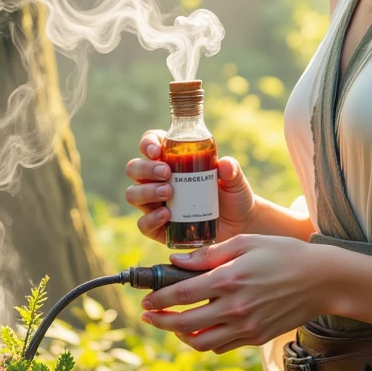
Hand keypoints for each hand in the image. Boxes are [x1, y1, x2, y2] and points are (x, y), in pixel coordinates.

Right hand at [125, 131, 255, 244]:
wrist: (239, 224)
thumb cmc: (232, 194)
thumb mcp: (235, 180)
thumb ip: (232, 170)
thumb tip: (224, 165)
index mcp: (172, 160)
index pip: (150, 143)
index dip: (148, 143)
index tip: (157, 150)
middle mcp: (157, 180)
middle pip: (135, 168)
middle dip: (146, 168)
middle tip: (167, 172)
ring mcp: (155, 204)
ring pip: (133, 194)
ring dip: (146, 191)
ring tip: (169, 192)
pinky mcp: (158, 227)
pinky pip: (143, 224)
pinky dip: (151, 219)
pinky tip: (167, 215)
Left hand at [139, 235, 330, 351]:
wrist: (321, 280)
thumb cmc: (283, 254)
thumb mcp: (246, 243)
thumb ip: (209, 254)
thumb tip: (177, 261)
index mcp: (230, 280)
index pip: (182, 294)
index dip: (158, 299)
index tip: (146, 299)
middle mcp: (235, 307)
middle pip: (184, 324)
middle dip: (160, 321)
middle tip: (148, 315)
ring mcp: (246, 326)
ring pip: (201, 343)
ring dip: (180, 336)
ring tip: (173, 325)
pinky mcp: (256, 337)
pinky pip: (222, 346)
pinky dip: (206, 340)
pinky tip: (201, 328)